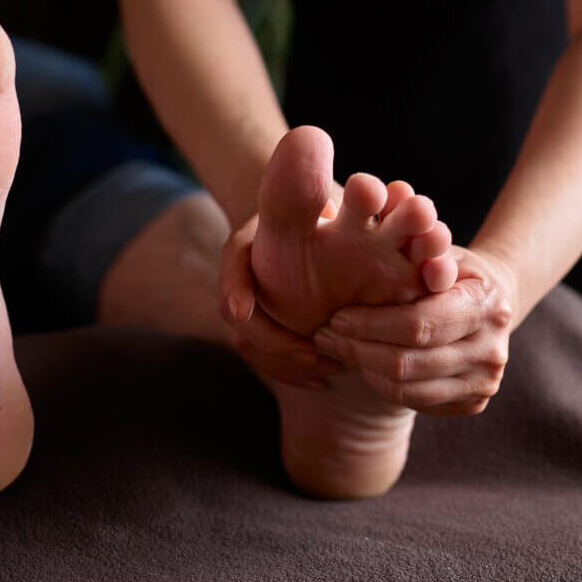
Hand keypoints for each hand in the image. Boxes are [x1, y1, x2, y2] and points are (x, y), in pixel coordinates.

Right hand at [219, 210, 345, 389]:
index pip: (232, 266)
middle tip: (312, 354)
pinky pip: (266, 360)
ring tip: (329, 370)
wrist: (305, 218)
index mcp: (245, 245)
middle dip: (273, 342)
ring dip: (286, 364)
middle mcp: (240, 279)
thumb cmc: (317, 207)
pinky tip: (326, 380)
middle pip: (238, 317)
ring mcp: (248, 306)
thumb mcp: (321, 201)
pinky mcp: (265, 328)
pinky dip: (293, 374)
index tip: (242, 311)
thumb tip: (349, 201)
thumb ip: (329, 208)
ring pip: (250, 346)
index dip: (234, 289)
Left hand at [312, 246, 516, 415]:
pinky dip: (380, 383)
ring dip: (362, 368)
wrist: (489, 302)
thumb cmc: (449, 267)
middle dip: (357, 349)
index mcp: (487, 305)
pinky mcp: (472, 404)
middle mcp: (493, 350)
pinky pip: (414, 401)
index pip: (419, 325)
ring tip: (335, 348)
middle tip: (324, 336)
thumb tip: (385, 226)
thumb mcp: (436, 248)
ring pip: (407, 389)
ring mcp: (485, 382)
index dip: (371, 324)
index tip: (336, 317)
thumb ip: (414, 246)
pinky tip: (362, 362)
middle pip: (409, 362)